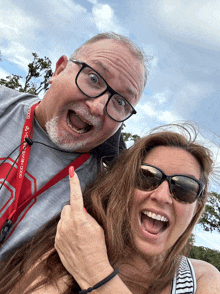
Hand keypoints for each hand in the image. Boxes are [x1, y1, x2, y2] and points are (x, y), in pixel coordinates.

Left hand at [55, 167, 112, 288]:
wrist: (91, 269)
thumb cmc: (98, 248)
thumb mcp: (97, 227)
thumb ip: (86, 215)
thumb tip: (80, 209)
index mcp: (79, 218)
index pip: (75, 196)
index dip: (74, 182)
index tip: (71, 172)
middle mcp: (67, 224)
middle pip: (67, 207)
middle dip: (74, 210)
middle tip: (82, 221)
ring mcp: (60, 233)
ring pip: (63, 218)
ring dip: (69, 220)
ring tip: (78, 233)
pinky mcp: (56, 241)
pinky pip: (60, 229)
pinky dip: (65, 230)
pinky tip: (73, 240)